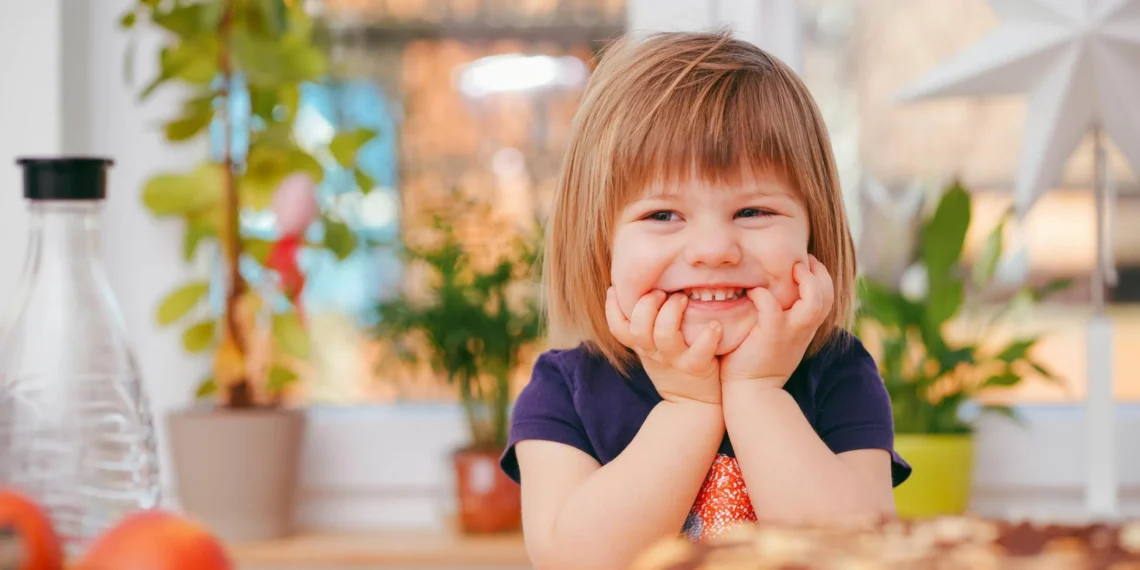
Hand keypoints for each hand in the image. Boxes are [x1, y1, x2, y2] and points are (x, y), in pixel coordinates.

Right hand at [606, 288, 722, 404]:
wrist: (694, 405)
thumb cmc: (674, 367)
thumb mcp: (652, 349)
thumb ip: (646, 325)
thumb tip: (640, 290)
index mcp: (642, 346)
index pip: (618, 328)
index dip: (612, 308)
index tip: (615, 288)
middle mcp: (654, 353)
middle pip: (638, 328)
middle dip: (647, 304)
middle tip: (662, 292)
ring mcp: (675, 360)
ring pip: (665, 335)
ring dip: (672, 312)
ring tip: (683, 298)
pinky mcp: (697, 368)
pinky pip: (699, 352)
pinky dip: (707, 337)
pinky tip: (714, 326)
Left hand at [720, 256, 834, 388]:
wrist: (751, 392)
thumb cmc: (758, 362)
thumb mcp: (778, 337)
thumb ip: (781, 317)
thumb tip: (770, 292)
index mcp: (806, 327)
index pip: (826, 296)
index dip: (821, 276)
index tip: (806, 263)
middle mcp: (803, 329)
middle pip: (827, 295)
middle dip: (819, 272)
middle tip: (802, 260)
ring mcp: (790, 332)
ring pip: (814, 301)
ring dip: (805, 281)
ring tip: (791, 269)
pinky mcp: (771, 336)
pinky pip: (772, 308)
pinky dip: (764, 296)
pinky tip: (753, 292)